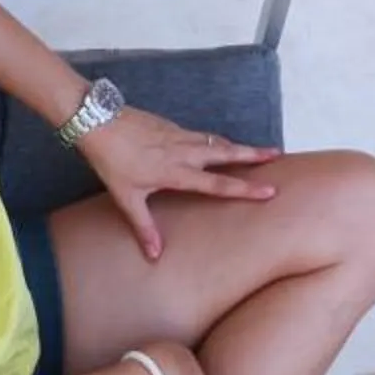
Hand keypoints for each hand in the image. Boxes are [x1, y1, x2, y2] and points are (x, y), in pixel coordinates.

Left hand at [83, 106, 277, 261]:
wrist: (97, 120)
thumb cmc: (111, 161)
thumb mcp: (126, 197)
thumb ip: (144, 226)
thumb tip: (155, 255)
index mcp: (177, 172)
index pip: (218, 184)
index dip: (245, 190)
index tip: (269, 191)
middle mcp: (184, 151)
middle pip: (227, 152)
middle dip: (254, 154)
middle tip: (277, 154)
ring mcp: (179, 135)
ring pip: (216, 140)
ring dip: (237, 145)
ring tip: (256, 150)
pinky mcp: (171, 126)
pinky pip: (200, 134)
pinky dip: (215, 139)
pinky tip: (216, 143)